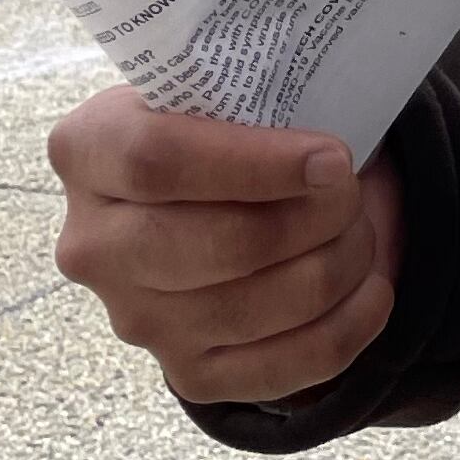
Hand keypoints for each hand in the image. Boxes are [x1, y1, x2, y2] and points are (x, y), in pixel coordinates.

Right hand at [47, 89, 400, 405]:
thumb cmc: (238, 130)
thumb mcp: (230, 88)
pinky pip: (283, 367)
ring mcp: (136, 318)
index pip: (156, 160)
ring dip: (337, 266)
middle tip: (350, 191)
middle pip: (215, 244)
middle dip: (310, 220)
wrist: (227, 197)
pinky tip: (372, 287)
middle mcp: (93, 245)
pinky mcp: (188, 371)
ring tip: (359, 229)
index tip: (332, 156)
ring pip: (254, 308)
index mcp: (87, 151)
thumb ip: (255, 92)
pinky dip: (347, 325)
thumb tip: (328, 143)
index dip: (256, 163)